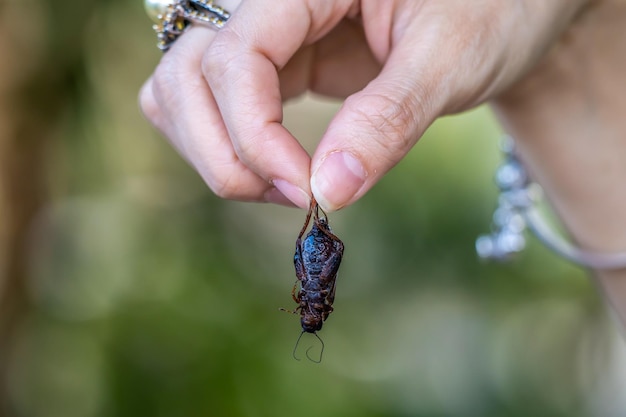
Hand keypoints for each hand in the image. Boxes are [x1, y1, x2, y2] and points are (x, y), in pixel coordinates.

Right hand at [140, 0, 587, 210]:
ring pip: (182, 90)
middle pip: (188, 75)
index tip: (308, 192)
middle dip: (225, 153)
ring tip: (287, 186)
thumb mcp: (452, 58)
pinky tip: (278, 168)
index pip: (237, 55)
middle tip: (299, 196)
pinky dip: (228, 145)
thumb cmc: (495, 9)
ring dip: (215, 152)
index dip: (254, 134)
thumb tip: (328, 194)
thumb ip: (388, 121)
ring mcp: (266, 30)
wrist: (506, 6)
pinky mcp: (275, 62)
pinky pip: (213, 103)